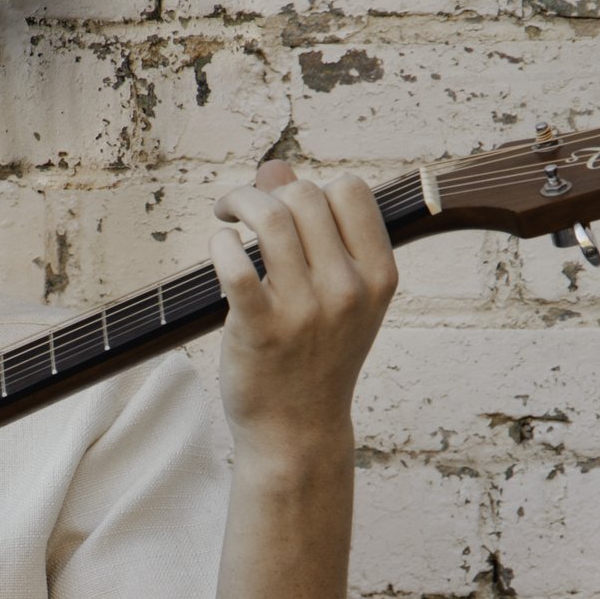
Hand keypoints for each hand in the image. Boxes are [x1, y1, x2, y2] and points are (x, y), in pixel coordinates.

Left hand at [208, 163, 396, 460]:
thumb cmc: (314, 357)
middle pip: (306, 195)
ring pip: (271, 217)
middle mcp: (349, 290)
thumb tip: (275, 168)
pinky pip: (235, 263)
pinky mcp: (261, 329)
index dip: (315, 188)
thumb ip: (314, 230)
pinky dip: (220, 243)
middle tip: (246, 211)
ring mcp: (306, 310)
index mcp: (380, 276)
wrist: (297, 430)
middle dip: (269, 192)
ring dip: (239, 203)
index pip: (352, 191)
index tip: (288, 206)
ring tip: (226, 216)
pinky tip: (220, 246)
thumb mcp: (336, 295)